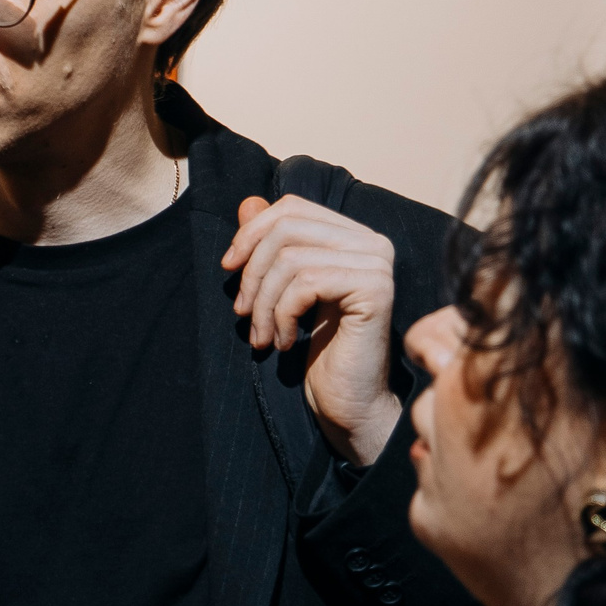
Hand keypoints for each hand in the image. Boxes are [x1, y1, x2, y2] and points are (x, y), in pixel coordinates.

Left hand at [224, 194, 403, 465]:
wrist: (348, 402)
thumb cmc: (318, 351)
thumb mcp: (282, 292)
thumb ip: (270, 246)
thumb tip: (247, 202)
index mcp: (353, 236)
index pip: (292, 208)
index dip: (252, 232)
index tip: (228, 269)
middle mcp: (372, 243)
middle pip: (287, 227)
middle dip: (252, 271)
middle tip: (241, 312)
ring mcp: (377, 264)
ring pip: (291, 259)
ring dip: (263, 303)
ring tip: (261, 337)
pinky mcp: (375, 290)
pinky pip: (305, 284)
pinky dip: (281, 314)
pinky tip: (283, 342)